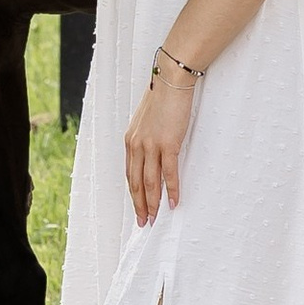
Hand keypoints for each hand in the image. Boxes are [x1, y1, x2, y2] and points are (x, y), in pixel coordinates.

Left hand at [125, 56, 194, 222]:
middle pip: (135, 182)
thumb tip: (152, 153)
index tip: (138, 208)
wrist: (171, 82)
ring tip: (156, 218)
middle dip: (140, 204)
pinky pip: (168, 173)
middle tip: (144, 222)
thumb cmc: (162, 100)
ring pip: (149, 182)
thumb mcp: (147, 122)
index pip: (129, 174)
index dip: (133, 194)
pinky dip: (171, 190)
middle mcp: (137, 145)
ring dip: (153, 202)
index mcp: (130, 141)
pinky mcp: (168, 144)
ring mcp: (151, 145)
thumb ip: (146, 139)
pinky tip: (173, 202)